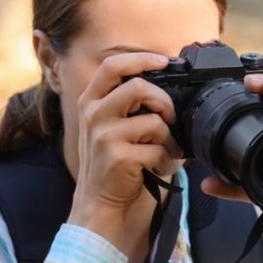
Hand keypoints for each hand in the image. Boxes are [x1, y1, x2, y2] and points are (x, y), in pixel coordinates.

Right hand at [67, 52, 184, 250]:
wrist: (100, 203)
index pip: (112, 66)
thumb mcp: (112, 127)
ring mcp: (103, 135)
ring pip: (154, 121)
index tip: (163, 61)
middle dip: (164, 101)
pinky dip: (168, 161)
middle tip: (171, 118)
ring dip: (170, 138)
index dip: (140, 59)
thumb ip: (130, 106)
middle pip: (138, 87)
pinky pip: (158, 150)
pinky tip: (162, 168)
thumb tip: (169, 90)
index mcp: (91, 101)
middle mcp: (93, 114)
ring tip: (167, 151)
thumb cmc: (113, 163)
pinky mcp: (117, 157)